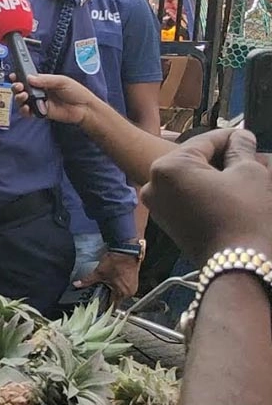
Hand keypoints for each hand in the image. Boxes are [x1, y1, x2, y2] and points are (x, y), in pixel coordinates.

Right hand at [9, 73, 95, 125]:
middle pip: (21, 89)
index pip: (26, 78)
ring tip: (24, 96)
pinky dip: (24, 111)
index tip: (14, 76)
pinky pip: (27, 113)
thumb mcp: (62, 81)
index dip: (19, 77)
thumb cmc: (76, 92)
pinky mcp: (40, 113)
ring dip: (19, 98)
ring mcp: (38, 102)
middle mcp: (38, 92)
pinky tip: (27, 108)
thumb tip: (30, 78)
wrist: (84, 108)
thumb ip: (45, 79)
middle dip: (16, 87)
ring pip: (21, 101)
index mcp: (43, 81)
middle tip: (19, 86)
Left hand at [78, 250, 139, 302]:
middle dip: (108, 298)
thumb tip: (77, 284)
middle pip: (116, 300)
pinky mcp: (133, 282)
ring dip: (113, 292)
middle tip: (99, 295)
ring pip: (120, 294)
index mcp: (122, 293)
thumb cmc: (116, 261)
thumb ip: (88, 280)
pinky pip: (124, 288)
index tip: (98, 308)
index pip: (112, 305)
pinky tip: (112, 283)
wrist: (127, 251)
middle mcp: (129, 292)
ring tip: (105, 288)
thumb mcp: (99, 272)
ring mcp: (133, 287)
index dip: (104, 307)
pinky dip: (118, 287)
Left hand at [142, 128, 271, 263]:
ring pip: (192, 178)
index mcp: (168, 167)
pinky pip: (187, 196)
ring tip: (245, 173)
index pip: (205, 140)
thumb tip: (241, 136)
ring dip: (217, 174)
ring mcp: (157, 204)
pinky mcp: (166, 221)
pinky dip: (207, 190)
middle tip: (251, 156)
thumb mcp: (249, 173)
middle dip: (225, 157)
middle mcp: (153, 183)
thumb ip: (241, 149)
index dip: (232, 137)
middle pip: (196, 159)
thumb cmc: (244, 217)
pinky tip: (231, 191)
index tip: (249, 136)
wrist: (238, 267)